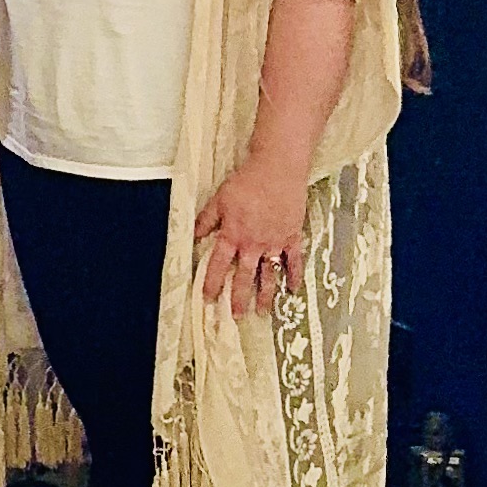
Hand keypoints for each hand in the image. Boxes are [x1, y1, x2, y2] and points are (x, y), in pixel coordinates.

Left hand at [193, 158, 309, 313]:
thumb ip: (205, 221)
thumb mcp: (218, 200)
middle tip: (236, 316)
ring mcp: (275, 242)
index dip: (212, 283)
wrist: (277, 170)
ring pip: (269, 274)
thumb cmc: (245, 182)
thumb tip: (192, 236)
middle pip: (244, 276)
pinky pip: (294, 261)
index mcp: (232, 235)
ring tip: (262, 312)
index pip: (219, 266)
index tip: (208, 300)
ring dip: (265, 294)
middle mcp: (253, 243)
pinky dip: (294, 276)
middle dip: (238, 298)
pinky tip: (293, 290)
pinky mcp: (293, 236)